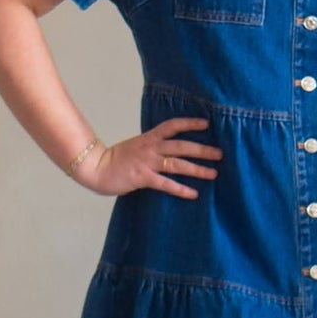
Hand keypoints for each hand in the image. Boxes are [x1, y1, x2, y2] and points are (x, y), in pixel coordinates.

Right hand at [75, 117, 221, 198]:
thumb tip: (171, 149)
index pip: (172, 126)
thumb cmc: (117, 159)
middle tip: (220, 154)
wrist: (95, 167)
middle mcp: (150, 148)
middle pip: (181, 146)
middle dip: (202, 149)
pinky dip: (180, 189)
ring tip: (213, 173)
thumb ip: (153, 146)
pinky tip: (193, 194)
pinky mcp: (142, 178)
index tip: (206, 124)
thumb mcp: (136, 146)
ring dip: (197, 169)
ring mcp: (147, 162)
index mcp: (149, 138)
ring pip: (177, 164)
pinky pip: (165, 183)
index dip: (189, 123)